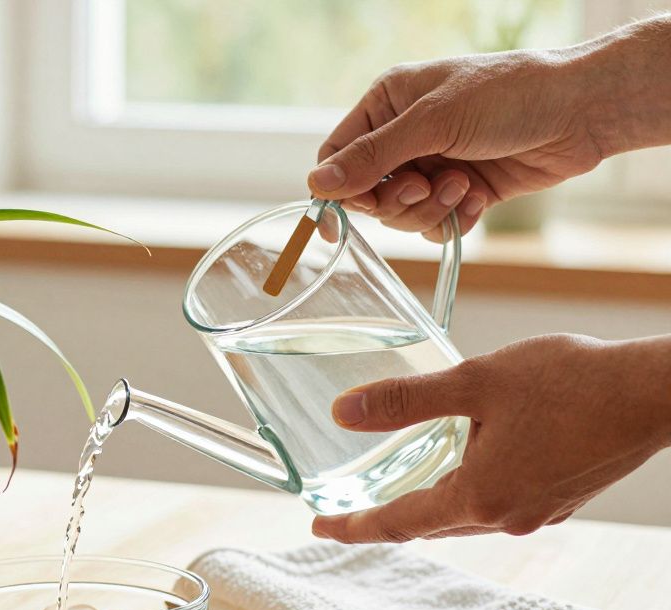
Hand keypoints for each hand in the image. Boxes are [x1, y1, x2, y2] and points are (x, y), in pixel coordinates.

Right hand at [307, 17, 670, 239]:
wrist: (581, 110)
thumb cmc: (508, 96)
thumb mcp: (432, 122)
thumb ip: (372, 157)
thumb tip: (317, 184)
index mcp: (388, 103)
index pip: (338, 155)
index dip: (338, 189)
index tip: (343, 219)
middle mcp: (405, 134)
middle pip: (368, 192)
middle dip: (396, 199)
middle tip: (426, 186)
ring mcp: (434, 163)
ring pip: (402, 213)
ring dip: (430, 209)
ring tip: (464, 186)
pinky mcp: (463, 190)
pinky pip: (435, 224)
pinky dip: (453, 220)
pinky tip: (479, 201)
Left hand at [312, 334, 670, 542]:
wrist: (654, 392)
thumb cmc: (568, 382)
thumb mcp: (473, 382)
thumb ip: (405, 401)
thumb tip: (342, 412)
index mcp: (478, 497)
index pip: (397, 523)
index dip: (353, 526)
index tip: (318, 526)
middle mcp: (507, 517)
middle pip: (431, 523)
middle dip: (389, 516)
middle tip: (349, 507)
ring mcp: (539, 511)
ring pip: (468, 513)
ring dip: (432, 501)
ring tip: (403, 482)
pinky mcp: (563, 496)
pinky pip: (501, 501)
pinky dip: (471, 488)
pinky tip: (469, 461)